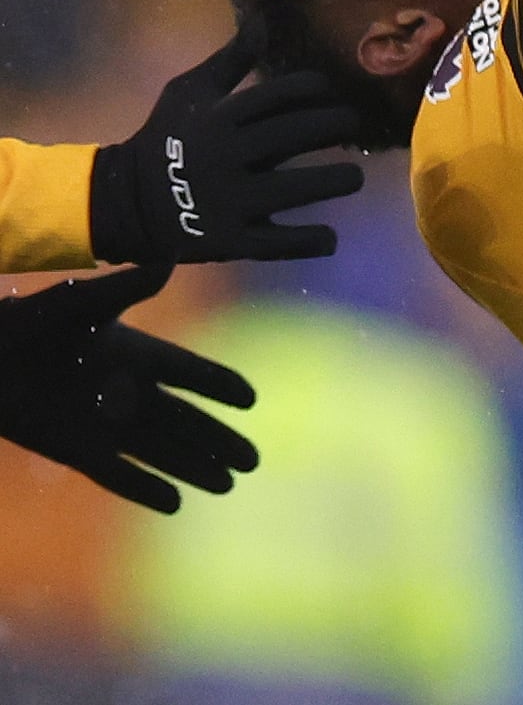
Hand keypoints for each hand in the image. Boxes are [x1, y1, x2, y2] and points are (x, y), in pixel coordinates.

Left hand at [0, 262, 258, 513]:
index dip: (219, 384)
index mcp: (135, 353)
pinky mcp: (75, 451)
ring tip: (229, 484)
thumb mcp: (80, 303)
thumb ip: (127, 286)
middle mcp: (127, 392)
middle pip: (184, 421)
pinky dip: (144, 489)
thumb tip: (171, 256)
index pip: (189, 371)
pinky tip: (174, 503)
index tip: (252, 399)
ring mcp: (103, 424)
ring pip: (160, 451)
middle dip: (219, 440)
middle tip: (254, 460)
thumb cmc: (29, 323)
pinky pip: (117, 474)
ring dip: (194, 467)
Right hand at [90, 36, 365, 264]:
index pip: (281, 94)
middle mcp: (226, 155)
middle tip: (354, 126)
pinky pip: (279, 242)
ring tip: (354, 177)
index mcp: (219, 118)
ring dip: (336, 180)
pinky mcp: (229, 239)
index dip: (316, 89)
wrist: (125, 201)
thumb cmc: (167, 139)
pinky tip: (331, 236)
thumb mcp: (189, 92)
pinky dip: (310, 241)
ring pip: (296, 188)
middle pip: (296, 135)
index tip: (332, 94)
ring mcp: (229, 200)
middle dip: (336, 126)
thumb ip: (230, 61)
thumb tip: (262, 20)